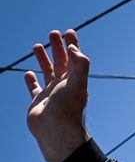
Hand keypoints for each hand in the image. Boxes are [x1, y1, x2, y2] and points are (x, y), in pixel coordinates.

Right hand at [24, 30, 90, 161]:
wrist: (55, 130)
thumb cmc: (67, 107)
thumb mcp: (78, 83)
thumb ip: (80, 64)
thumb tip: (73, 47)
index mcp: (75, 80)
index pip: (75, 58)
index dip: (73, 45)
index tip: (68, 31)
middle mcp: (64, 86)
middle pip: (62, 62)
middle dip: (58, 47)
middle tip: (53, 33)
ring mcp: (51, 93)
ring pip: (47, 72)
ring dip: (44, 59)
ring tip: (38, 45)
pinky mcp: (38, 101)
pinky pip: (34, 88)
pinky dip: (31, 79)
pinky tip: (28, 73)